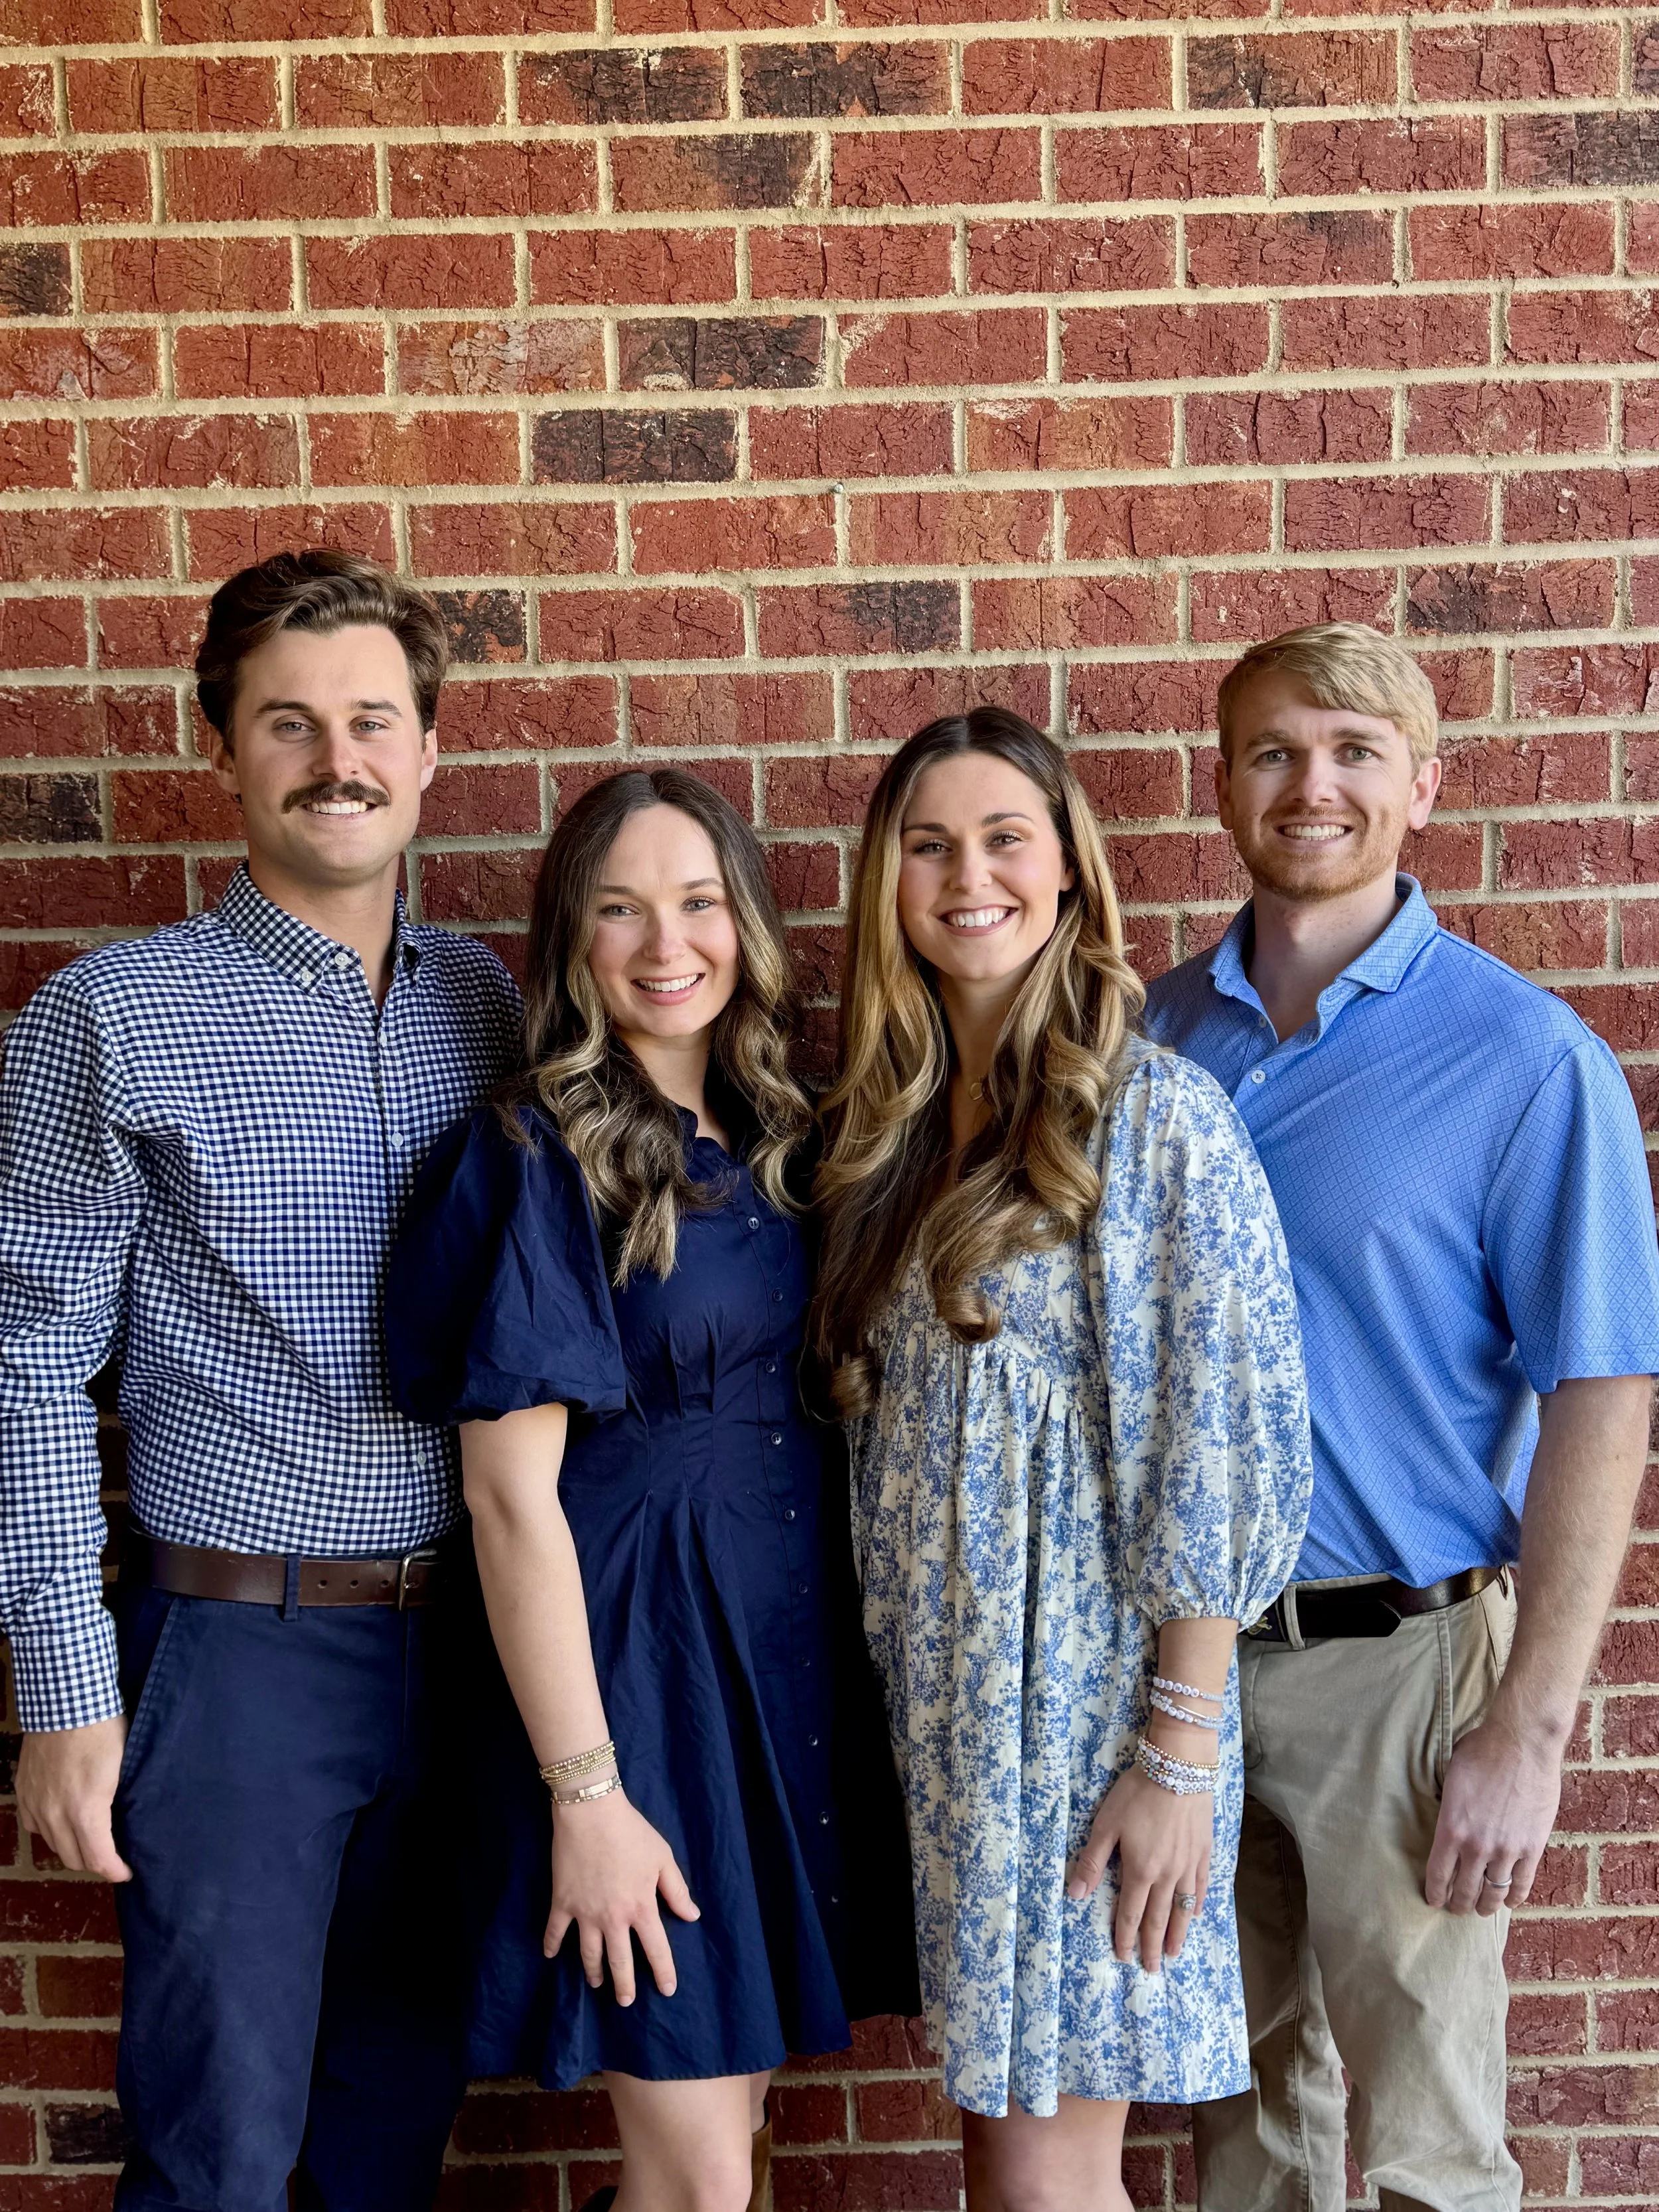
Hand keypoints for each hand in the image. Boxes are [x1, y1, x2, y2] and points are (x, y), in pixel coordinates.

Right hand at [16, 1717, 131, 1882]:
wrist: (67, 1700)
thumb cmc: (104, 1729)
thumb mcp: (124, 1767)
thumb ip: (120, 1801)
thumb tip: (129, 1820)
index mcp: (86, 1810)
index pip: (99, 1858)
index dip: (115, 1871)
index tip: (126, 1872)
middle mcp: (56, 1814)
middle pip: (73, 1858)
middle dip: (95, 1862)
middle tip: (111, 1855)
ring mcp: (36, 1803)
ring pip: (52, 1844)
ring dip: (71, 1847)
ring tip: (89, 1839)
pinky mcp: (24, 1791)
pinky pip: (34, 1825)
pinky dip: (49, 1830)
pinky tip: (62, 1821)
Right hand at [547, 1790, 699, 2004]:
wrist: (592, 1812)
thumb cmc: (632, 1832)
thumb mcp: (662, 1858)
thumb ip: (677, 1891)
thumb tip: (692, 1916)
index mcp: (641, 1908)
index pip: (656, 1950)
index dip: (663, 1972)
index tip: (667, 1990)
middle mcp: (613, 1918)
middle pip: (619, 1961)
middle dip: (624, 1985)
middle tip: (625, 2002)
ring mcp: (584, 1913)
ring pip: (588, 1953)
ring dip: (592, 1972)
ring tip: (595, 1984)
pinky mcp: (561, 1902)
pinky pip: (555, 1931)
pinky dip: (551, 1945)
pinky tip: (550, 1956)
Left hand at [1066, 1763, 1211, 1972]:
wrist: (1179, 1767)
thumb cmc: (1137, 1793)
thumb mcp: (1106, 1824)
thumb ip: (1092, 1862)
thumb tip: (1074, 1896)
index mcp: (1140, 1871)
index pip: (1131, 1913)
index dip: (1125, 1937)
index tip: (1123, 1957)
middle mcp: (1166, 1875)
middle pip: (1158, 1919)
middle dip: (1152, 1946)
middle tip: (1151, 1969)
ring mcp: (1189, 1865)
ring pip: (1182, 1908)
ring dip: (1176, 1934)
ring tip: (1173, 1954)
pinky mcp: (1204, 1851)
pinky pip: (1201, 1886)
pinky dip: (1196, 1904)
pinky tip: (1194, 1914)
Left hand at [1426, 1711, 1562, 1915]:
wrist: (1521, 1743)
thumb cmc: (1481, 1752)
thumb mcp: (1450, 1779)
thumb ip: (1448, 1808)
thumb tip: (1446, 1819)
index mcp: (1451, 1829)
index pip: (1438, 1875)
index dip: (1435, 1893)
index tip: (1433, 1901)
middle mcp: (1477, 1846)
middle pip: (1465, 1890)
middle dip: (1459, 1904)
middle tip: (1456, 1909)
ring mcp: (1507, 1849)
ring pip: (1494, 1893)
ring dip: (1487, 1905)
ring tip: (1482, 1909)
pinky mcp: (1533, 1847)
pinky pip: (1523, 1883)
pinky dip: (1515, 1897)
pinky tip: (1509, 1901)